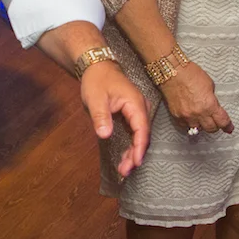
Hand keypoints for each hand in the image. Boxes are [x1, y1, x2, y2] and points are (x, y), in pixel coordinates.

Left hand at [80, 61, 149, 176]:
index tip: (135, 162)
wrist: (97, 67)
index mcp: (135, 103)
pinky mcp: (133, 114)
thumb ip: (101, 117)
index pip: (141, 129)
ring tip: (124, 168)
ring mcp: (138, 110)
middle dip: (135, 154)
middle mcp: (141, 107)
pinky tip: (126, 157)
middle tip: (125, 171)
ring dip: (133, 152)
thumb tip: (105, 135)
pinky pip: (136, 132)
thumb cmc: (97, 81)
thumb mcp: (95, 99)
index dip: (139, 147)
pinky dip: (131, 145)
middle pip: (143, 134)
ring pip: (140, 135)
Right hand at [160, 62, 233, 134]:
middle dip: (215, 126)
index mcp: (209, 105)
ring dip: (201, 125)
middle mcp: (198, 113)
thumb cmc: (191, 74)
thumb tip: (213, 106)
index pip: (222, 121)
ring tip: (202, 119)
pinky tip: (191, 117)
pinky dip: (189, 123)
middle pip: (211, 128)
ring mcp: (186, 116)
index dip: (227, 126)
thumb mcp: (209, 85)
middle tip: (216, 122)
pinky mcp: (176, 116)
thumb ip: (212, 99)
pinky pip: (185, 126)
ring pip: (197, 129)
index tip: (229, 128)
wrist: (173, 72)